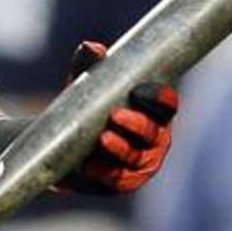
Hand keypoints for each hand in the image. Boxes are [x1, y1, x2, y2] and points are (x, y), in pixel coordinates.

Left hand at [57, 41, 178, 194]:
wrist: (64, 141)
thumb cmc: (87, 105)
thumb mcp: (86, 83)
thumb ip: (89, 64)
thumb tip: (92, 48)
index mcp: (153, 110)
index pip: (167, 104)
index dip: (159, 98)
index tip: (139, 91)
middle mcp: (154, 138)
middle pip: (154, 133)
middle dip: (137, 125)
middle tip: (116, 116)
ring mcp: (140, 163)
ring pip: (136, 158)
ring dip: (121, 150)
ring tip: (103, 139)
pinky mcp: (122, 182)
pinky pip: (117, 181)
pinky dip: (103, 173)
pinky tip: (88, 165)